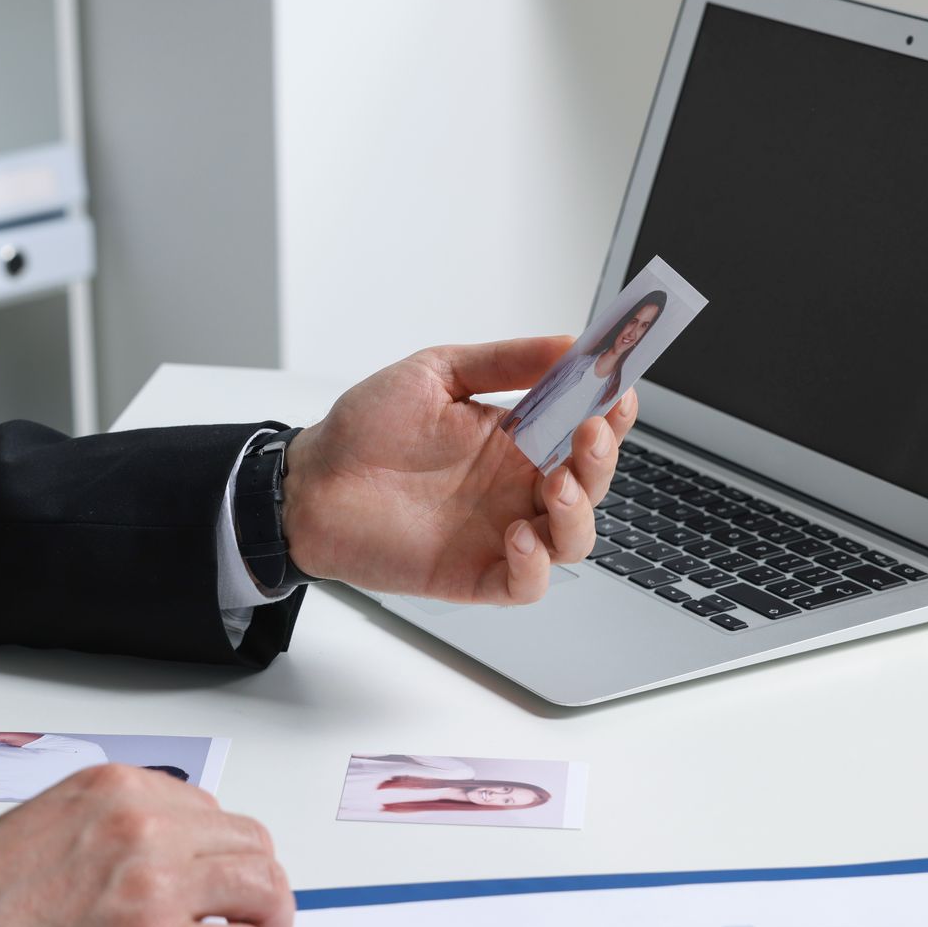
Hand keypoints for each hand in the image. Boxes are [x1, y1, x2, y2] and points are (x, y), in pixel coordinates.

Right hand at [0, 765, 292, 926]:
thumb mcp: (58, 818)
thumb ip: (118, 821)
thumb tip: (168, 849)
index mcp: (119, 790)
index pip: (212, 811)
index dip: (224, 851)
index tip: (221, 875)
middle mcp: (146, 828)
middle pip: (250, 845)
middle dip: (259, 881)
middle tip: (253, 911)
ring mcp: (158, 888)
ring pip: (263, 889)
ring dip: (269, 918)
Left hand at [282, 337, 636, 602]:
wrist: (308, 483)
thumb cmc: (363, 430)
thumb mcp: (434, 374)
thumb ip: (503, 361)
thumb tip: (570, 342)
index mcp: (515, 441)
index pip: (583, 430)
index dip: (610, 414)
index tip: (619, 389)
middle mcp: (515, 489)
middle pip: (589, 485)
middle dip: (602, 460)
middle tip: (591, 432)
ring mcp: (498, 535)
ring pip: (572, 539)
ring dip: (578, 513)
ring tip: (557, 483)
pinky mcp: (473, 575)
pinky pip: (526, 585)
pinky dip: (535, 566)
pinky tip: (518, 536)